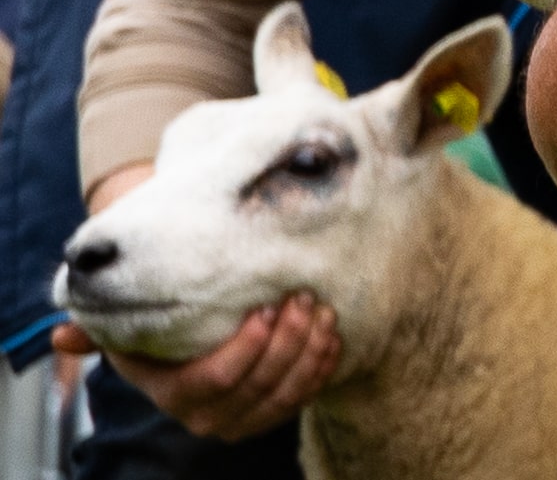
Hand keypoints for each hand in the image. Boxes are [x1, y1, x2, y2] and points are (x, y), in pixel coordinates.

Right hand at [58, 296, 338, 437]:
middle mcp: (207, 416)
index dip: (247, 346)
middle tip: (303, 298)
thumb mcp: (131, 332)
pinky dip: (323, 366)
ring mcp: (243, 420)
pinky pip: (305, 397)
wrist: (192, 353)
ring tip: (322, 310)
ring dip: (311, 351)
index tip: (266, 307)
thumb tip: (63, 336)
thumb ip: (100, 334)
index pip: (216, 378)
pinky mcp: (274, 413)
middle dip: (289, 340)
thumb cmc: (162, 333)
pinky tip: (332, 335)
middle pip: (258, 384)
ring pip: (286, 392)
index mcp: (173, 393)